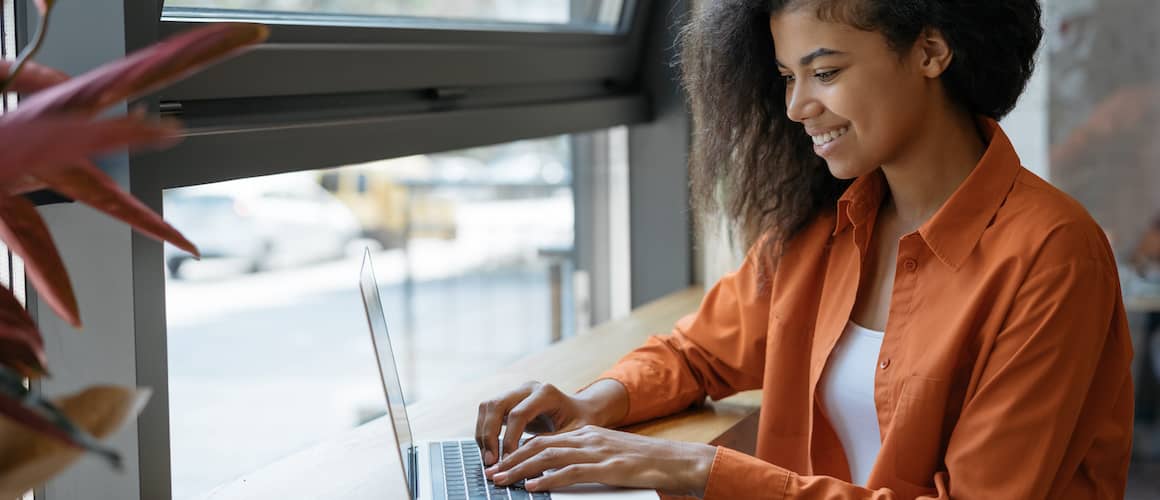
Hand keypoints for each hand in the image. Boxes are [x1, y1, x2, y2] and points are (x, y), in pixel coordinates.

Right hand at [474, 380, 626, 465]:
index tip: (508, 460)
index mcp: (546, 393)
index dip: (509, 439)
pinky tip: (490, 450)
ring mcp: (516, 392)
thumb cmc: (581, 423)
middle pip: (496, 405)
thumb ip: (551, 444)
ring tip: (489, 458)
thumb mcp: (573, 435)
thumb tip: (527, 462)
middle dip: (489, 435)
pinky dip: (484, 432)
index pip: (518, 414)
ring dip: (483, 433)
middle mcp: (528, 388)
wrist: (582, 411)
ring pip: (487, 407)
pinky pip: (488, 412)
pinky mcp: (509, 400)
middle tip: (491, 461)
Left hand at [485, 425, 717, 495]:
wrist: (675, 461)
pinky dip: (550, 480)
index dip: (519, 452)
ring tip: (504, 481)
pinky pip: (572, 473)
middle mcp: (588, 438)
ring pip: (549, 457)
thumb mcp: (608, 456)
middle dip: (512, 460)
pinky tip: (535, 488)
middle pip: (540, 446)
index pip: (544, 440)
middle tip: (492, 474)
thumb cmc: (644, 463)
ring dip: (522, 470)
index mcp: (587, 434)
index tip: (501, 465)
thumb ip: (584, 461)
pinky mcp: (607, 467)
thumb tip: (555, 474)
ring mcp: (597, 451)